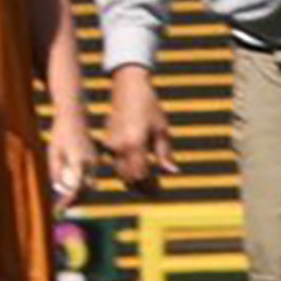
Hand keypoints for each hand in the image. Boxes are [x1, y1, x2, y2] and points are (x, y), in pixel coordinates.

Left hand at [46, 113, 94, 211]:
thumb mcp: (53, 153)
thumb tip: (60, 188)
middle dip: (75, 201)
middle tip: (60, 210)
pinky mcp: (95, 159)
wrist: (74, 117)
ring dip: (78, 194)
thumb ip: (56, 171)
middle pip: (86, 189)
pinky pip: (89, 177)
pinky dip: (80, 185)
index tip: (59, 210)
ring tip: (62, 203)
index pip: (77, 186)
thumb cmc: (60, 134)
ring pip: (89, 184)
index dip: (68, 200)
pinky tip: (68, 189)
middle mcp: (92, 163)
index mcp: (80, 161)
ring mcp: (95, 161)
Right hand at [103, 66, 170, 190]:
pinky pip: (115, 163)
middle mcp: (119, 148)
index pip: (141, 175)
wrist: (128, 88)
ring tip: (146, 185)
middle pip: (128, 178)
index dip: (149, 187)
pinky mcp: (108, 142)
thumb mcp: (162, 129)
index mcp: (134, 145)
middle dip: (141, 187)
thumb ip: (165, 153)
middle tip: (153, 192)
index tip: (159, 192)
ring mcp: (111, 145)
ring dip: (132, 181)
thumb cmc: (149, 107)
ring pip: (119, 172)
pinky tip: (136, 171)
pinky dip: (125, 171)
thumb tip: (172, 172)